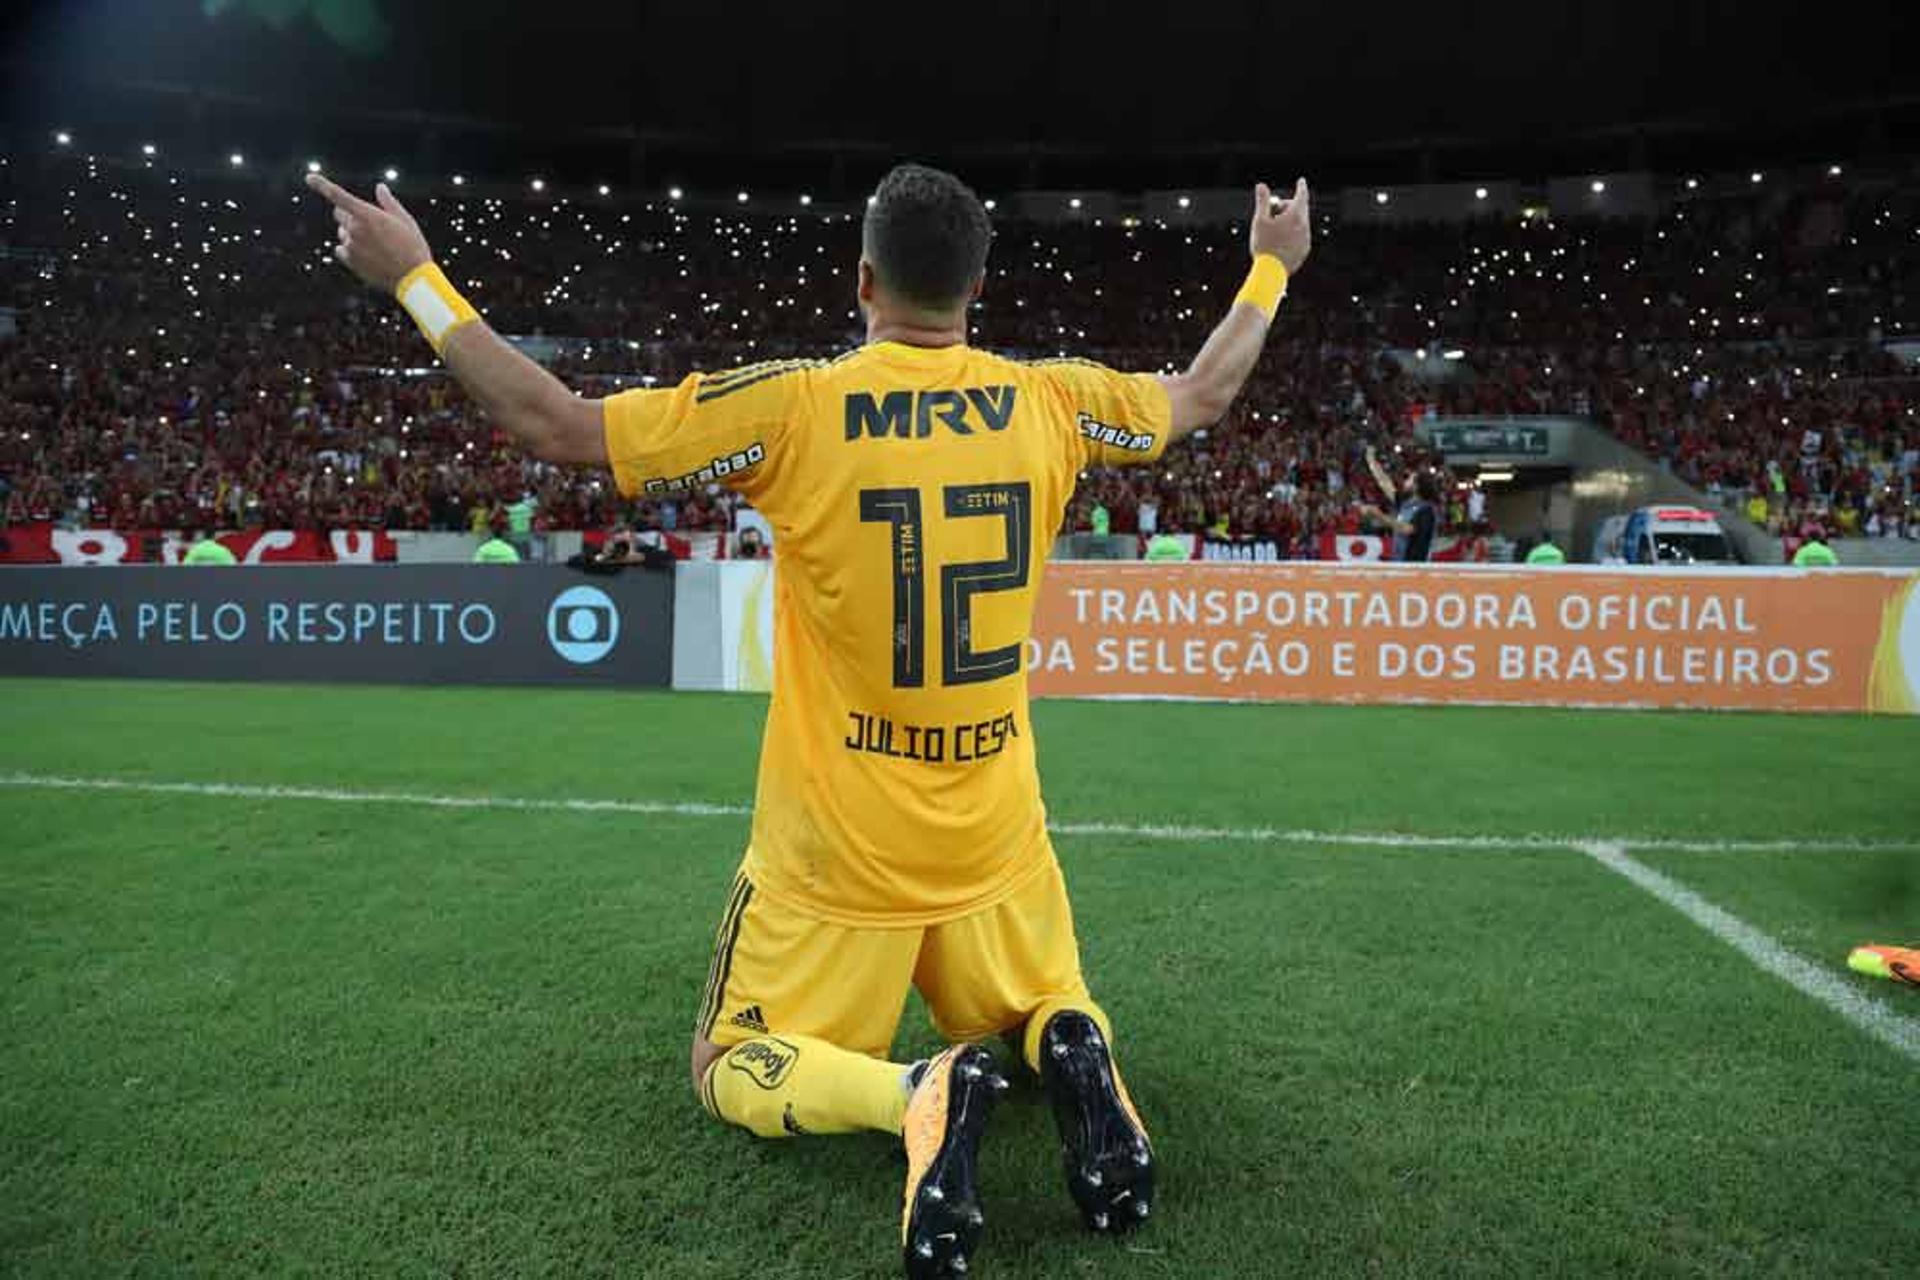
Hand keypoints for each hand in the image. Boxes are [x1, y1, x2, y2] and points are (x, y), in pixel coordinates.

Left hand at [306, 174, 432, 293]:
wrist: (413, 278)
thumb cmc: (413, 247)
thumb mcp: (405, 220)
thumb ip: (388, 202)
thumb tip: (380, 188)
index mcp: (367, 215)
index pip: (338, 196)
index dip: (322, 185)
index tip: (309, 178)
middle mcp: (354, 229)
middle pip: (340, 214)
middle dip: (350, 214)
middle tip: (371, 224)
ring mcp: (350, 246)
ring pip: (342, 233)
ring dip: (352, 233)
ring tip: (376, 244)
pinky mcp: (350, 262)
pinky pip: (341, 250)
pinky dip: (350, 249)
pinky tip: (369, 255)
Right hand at [1250, 178, 1310, 273]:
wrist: (1271, 273)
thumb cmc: (1264, 245)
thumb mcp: (1259, 220)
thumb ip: (1262, 201)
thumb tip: (1261, 185)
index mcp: (1295, 216)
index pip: (1301, 195)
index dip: (1300, 187)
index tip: (1301, 181)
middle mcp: (1304, 226)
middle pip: (1299, 209)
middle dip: (1288, 207)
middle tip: (1272, 212)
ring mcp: (1306, 239)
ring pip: (1300, 223)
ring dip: (1289, 221)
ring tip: (1273, 231)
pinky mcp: (1304, 250)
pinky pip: (1300, 236)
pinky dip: (1292, 234)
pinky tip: (1279, 243)